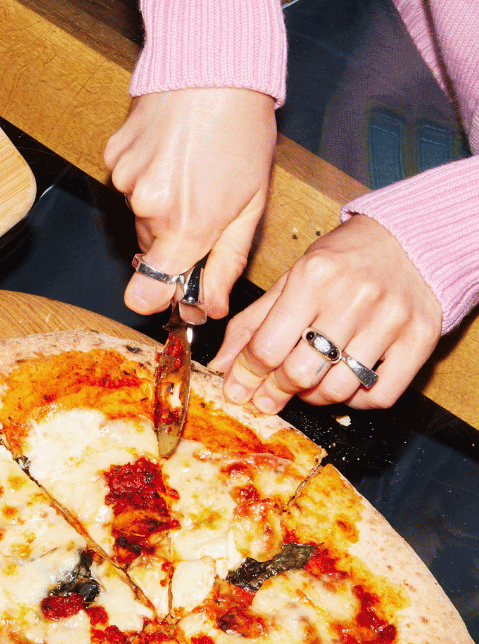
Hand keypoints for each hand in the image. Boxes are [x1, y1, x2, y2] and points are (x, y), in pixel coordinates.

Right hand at [104, 88, 276, 319]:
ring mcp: (125, 178)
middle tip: (204, 204)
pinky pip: (128, 183)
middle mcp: (147, 207)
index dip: (157, 299)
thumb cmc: (242, 130)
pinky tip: (171, 151)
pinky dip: (147, 176)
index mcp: (186, 226)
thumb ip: (226, 263)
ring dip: (161, 204)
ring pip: (140, 214)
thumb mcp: (251, 205)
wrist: (213, 68)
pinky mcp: (112, 155)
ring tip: (190, 168)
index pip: (145, 294)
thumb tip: (207, 306)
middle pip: (150, 250)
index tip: (173, 291)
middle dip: (175, 238)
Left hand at [209, 214, 442, 412]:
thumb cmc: (342, 259)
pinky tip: (345, 385)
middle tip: (269, 395)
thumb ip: (254, 322)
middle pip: (300, 372)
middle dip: (276, 391)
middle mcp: (352, 297)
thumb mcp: (292, 278)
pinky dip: (356, 402)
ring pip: (339, 390)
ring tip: (308, 384)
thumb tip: (222, 365)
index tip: (237, 390)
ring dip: (314, 397)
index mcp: (313, 276)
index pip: (268, 345)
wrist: (408, 241)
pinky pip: (381, 395)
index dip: (246, 375)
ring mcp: (390, 320)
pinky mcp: (420, 339)